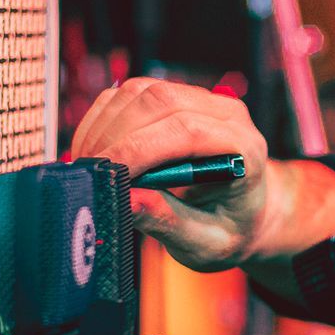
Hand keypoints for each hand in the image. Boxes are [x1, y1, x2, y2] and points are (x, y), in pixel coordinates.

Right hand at [69, 78, 270, 270]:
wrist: (242, 211)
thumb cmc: (229, 229)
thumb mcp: (205, 242)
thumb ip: (169, 221)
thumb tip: (128, 198)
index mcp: (243, 147)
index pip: (189, 130)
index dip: (139, 148)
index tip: (107, 175)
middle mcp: (225, 113)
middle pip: (160, 101)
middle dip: (116, 136)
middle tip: (90, 175)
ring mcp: (199, 99)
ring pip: (139, 92)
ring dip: (105, 127)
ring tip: (92, 168)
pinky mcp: (173, 96)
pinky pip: (129, 94)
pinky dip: (104, 120)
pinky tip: (96, 152)